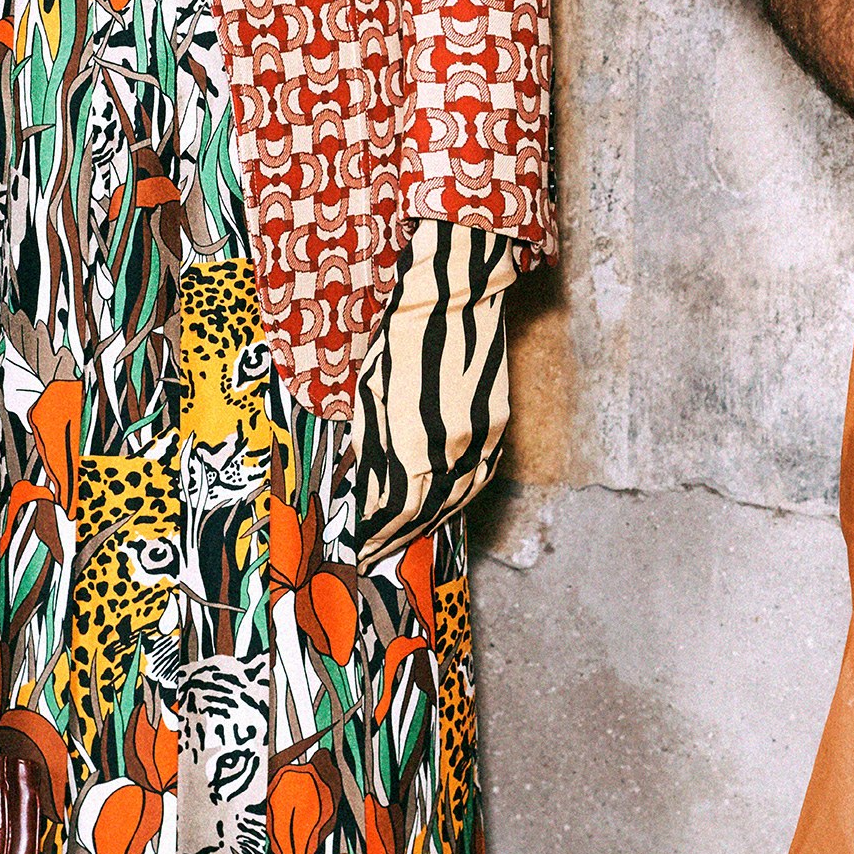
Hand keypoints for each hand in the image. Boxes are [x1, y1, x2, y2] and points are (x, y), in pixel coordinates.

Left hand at [346, 217, 514, 569]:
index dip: (375, 534)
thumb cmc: (399, 341)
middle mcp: (449, 447)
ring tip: (404, 539)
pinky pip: (478, 476)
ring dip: (427, 523)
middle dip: (397, 537)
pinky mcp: (495, 425)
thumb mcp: (369, 396)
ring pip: (455, 499)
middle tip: (376, 554)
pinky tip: (443, 506)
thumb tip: (363, 490)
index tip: (358, 550)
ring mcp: (477, 437)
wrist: (452, 299)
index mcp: (412, 441)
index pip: (392, 508)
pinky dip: (457, 499)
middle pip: (424, 511)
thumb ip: (370, 447)